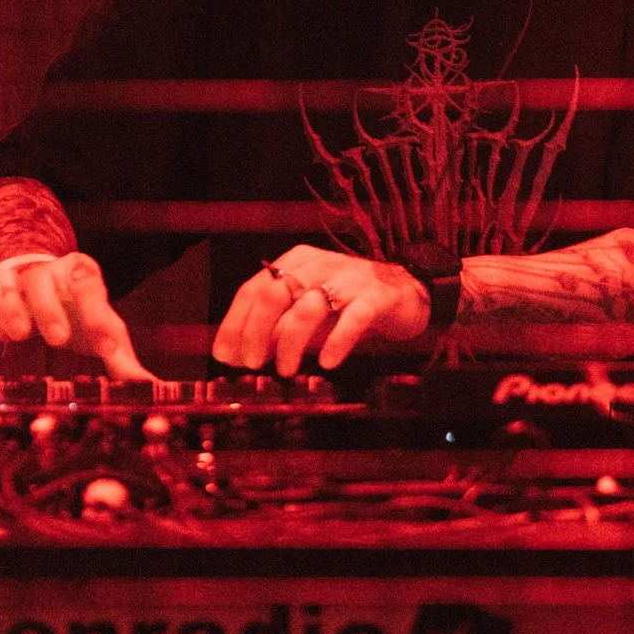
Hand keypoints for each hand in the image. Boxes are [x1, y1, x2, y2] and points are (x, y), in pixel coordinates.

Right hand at [0, 251, 150, 380]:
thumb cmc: (80, 312)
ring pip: (4, 288)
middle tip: (60, 338)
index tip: (108, 347)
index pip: (89, 283)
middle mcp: (43, 274)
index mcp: (79, 274)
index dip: (99, 314)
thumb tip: (151, 389)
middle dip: (50, 307)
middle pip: (42, 279)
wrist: (40, 286)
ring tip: (19, 335)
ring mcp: (11, 288)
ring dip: (10, 309)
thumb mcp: (103, 328)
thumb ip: (122, 357)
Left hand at [212, 244, 430, 374]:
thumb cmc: (350, 304)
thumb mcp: (308, 313)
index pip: (255, 288)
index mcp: (298, 262)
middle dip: (256, 331)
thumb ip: (276, 327)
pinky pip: (352, 318)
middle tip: (251, 363)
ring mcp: (350, 279)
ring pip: (309, 307)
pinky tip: (327, 362)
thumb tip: (238, 353)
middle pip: (275, 294)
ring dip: (291, 343)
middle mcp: (320, 265)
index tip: (224, 354)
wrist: (408, 293)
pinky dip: (336, 341)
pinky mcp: (377, 296)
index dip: (235, 322)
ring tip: (286, 371)